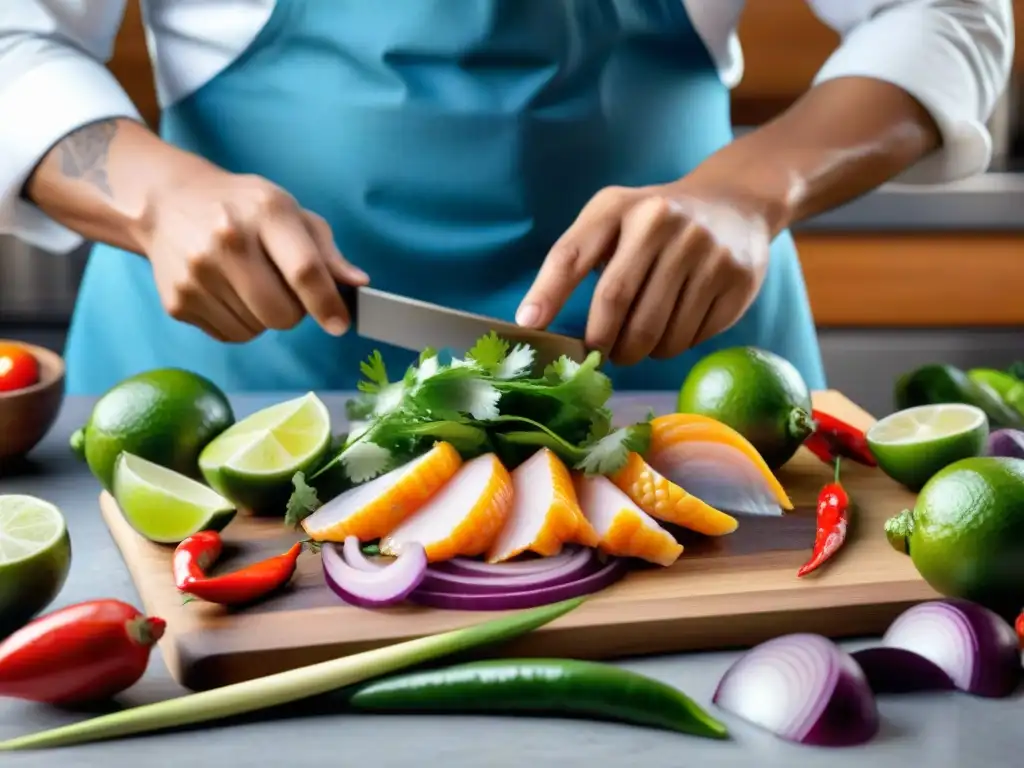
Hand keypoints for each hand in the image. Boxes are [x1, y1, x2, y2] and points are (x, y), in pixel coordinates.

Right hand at [136, 168, 367, 342]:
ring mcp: (197, 274)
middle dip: (294, 312)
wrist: (168, 204)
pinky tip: (229, 293)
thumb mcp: (290, 213)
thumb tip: (357, 284)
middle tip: (285, 290)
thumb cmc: (243, 209)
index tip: (339, 324)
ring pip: (257, 329)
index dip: (327, 304)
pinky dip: (240, 323)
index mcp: (265, 212)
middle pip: (281, 313)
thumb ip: (326, 252)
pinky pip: (231, 335)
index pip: (304, 271)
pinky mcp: (178, 302)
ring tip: (251, 285)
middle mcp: (227, 241)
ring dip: (265, 317)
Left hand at [516, 181, 773, 365]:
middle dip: (601, 342)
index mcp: (619, 206)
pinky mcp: (735, 279)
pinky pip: (692, 337)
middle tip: (600, 354)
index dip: (547, 293)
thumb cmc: (655, 223)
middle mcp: (661, 221)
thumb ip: (578, 258)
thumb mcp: (614, 218)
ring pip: (657, 331)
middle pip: (615, 302)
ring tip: (638, 343)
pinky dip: (674, 346)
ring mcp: (704, 250)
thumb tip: (537, 322)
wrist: (735, 204)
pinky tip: (674, 328)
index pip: (572, 254)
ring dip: (639, 351)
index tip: (529, 325)